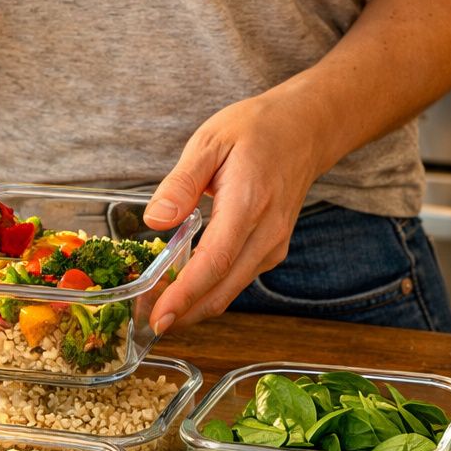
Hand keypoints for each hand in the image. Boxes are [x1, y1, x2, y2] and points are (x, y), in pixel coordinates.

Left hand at [143, 92, 329, 331]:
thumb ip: (181, 183)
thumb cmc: (257, 130)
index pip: (213, 263)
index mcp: (248, 205)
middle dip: (183, 313)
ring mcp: (273, 246)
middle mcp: (266, 234)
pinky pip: (236, 280)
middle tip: (145, 322)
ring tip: (156, 306)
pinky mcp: (271, 250)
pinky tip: (182, 287)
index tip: (158, 317)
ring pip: (230, 291)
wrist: (306, 129)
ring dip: (194, 305)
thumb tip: (155, 220)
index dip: (184, 296)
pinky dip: (209, 291)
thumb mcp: (210, 141)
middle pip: (222, 290)